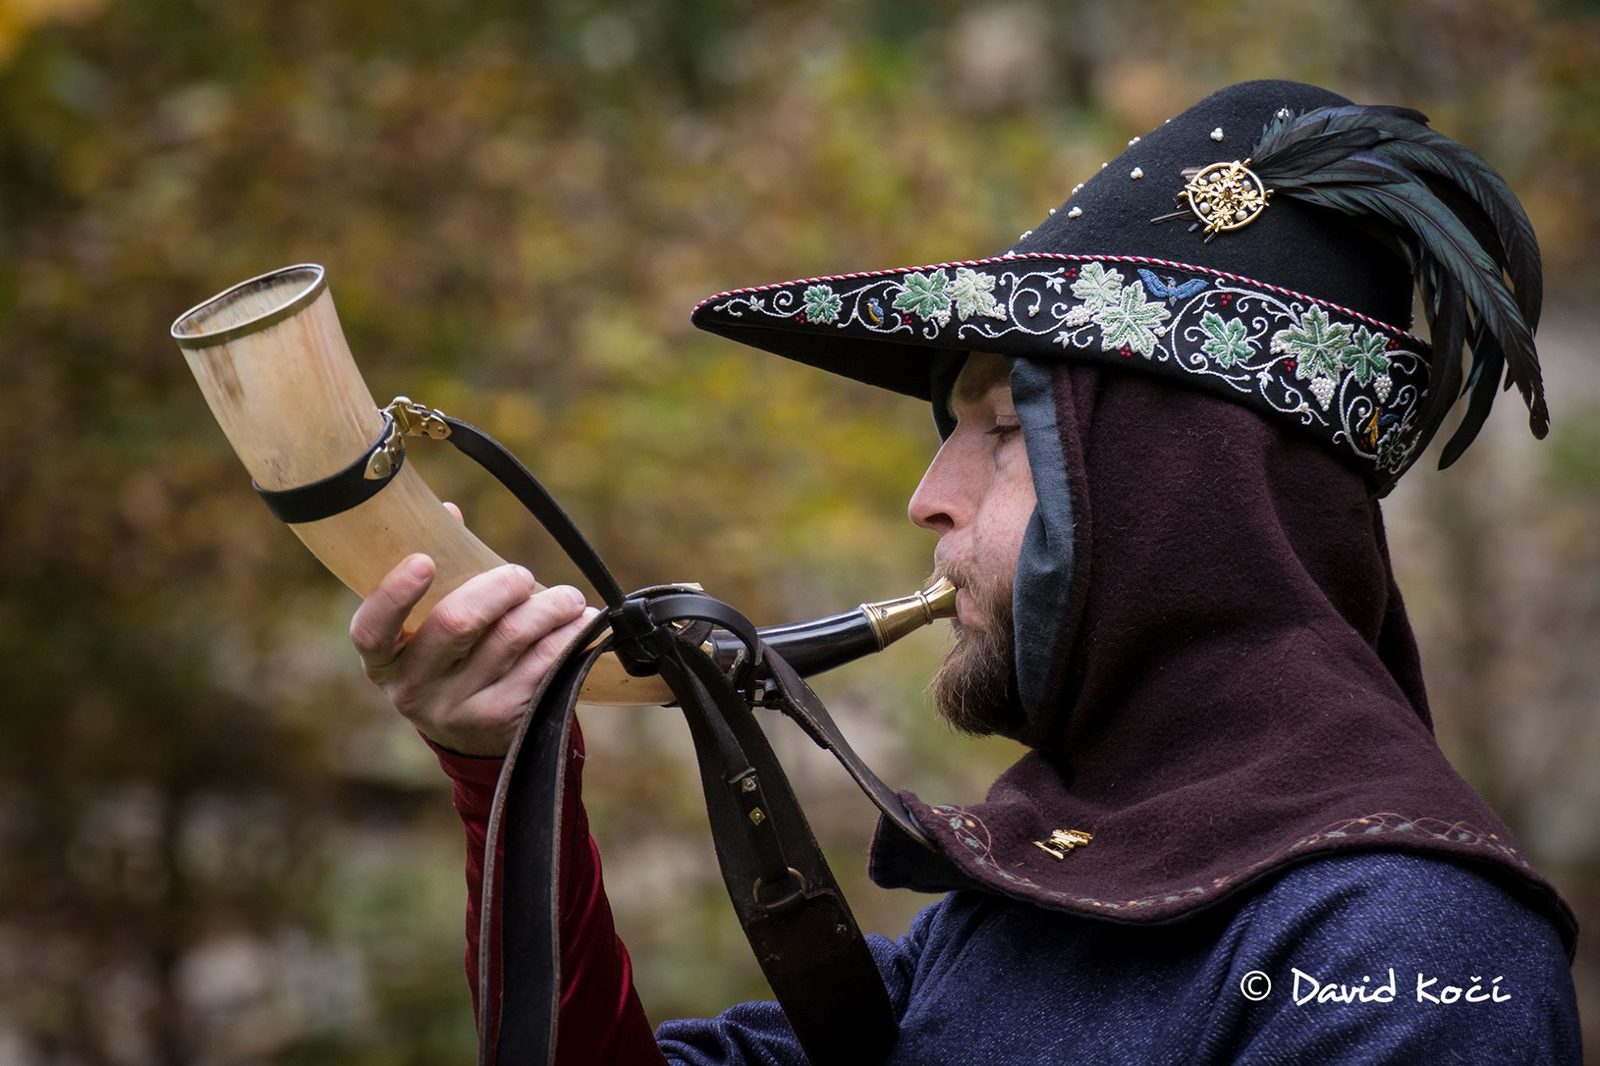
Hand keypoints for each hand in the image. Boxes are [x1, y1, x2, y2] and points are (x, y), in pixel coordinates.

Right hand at [349, 503, 598, 755]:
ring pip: (512, 638)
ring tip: (567, 597)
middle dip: (499, 586)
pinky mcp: (503, 719)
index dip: (395, 594)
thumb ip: (437, 574)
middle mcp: (414, 690)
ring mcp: (458, 708)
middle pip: (457, 623)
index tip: (424, 560)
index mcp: (384, 661)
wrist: (474, 741)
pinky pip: (544, 663)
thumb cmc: (449, 661)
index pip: (372, 630)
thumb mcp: (426, 630)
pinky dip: (568, 635)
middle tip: (521, 576)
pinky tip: (580, 623)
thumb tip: (449, 513)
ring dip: (548, 607)